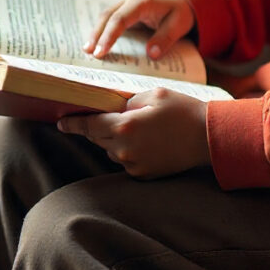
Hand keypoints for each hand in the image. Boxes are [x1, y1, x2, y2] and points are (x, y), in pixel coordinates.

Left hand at [57, 88, 209, 178]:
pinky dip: (128, 150)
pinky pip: (126, 160)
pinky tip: (145, 140)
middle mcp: (125, 149)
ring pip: (111, 150)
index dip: (73, 124)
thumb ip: (128, 101)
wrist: (208, 137)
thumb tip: (115, 108)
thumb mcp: (154, 94)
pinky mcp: (143, 175)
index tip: (60, 122)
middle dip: (97, 128)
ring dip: (114, 139)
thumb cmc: (183, 111)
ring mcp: (133, 165)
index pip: (89, 126)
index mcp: (125, 126)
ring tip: (134, 127)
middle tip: (100, 117)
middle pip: (98, 138)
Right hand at [84, 0, 195, 60]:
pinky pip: (110, 21)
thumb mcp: (179, 25)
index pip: (120, 19)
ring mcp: (126, 6)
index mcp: (142, 2)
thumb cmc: (181, 12)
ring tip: (87, 51)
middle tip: (89, 53)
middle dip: (97, 35)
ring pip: (106, 18)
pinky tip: (96, 45)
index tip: (101, 52)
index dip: (109, 36)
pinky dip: (102, 32)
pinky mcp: (125, 13)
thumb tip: (151, 55)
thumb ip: (165, 39)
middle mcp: (130, 1)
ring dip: (96, 33)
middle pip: (108, 17)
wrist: (182, 0)